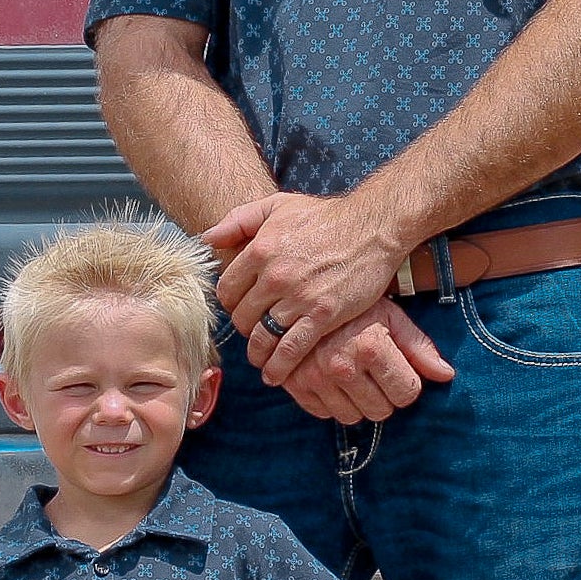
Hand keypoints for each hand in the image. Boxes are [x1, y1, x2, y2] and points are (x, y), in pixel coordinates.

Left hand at [207, 191, 405, 370]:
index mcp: (260, 250)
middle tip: (255, 331)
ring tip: (261, 359)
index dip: (232, 303)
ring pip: (263, 337)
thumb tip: (207, 239)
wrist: (373, 227)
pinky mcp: (324, 316)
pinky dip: (280, 366)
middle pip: (242, 317)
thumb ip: (239, 219)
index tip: (242, 308)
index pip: (227, 291)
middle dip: (245, 328)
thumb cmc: (326, 216)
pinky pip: (292, 349)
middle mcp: (275, 276)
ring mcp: (300, 298)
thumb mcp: (278, 205)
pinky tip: (276, 374)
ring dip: (259, 353)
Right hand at [276, 300, 455, 422]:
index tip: (399, 370)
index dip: (407, 384)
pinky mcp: (294, 384)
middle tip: (376, 372)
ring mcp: (315, 377)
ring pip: (353, 418)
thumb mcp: (391, 317)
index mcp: (370, 347)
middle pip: (381, 411)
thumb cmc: (356, 307)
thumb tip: (446, 375)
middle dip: (384, 396)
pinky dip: (332, 401)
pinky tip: (333, 378)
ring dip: (358, 402)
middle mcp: (341, 366)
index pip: (407, 394)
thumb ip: (419, 347)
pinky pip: (324, 414)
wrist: (303, 295)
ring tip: (354, 374)